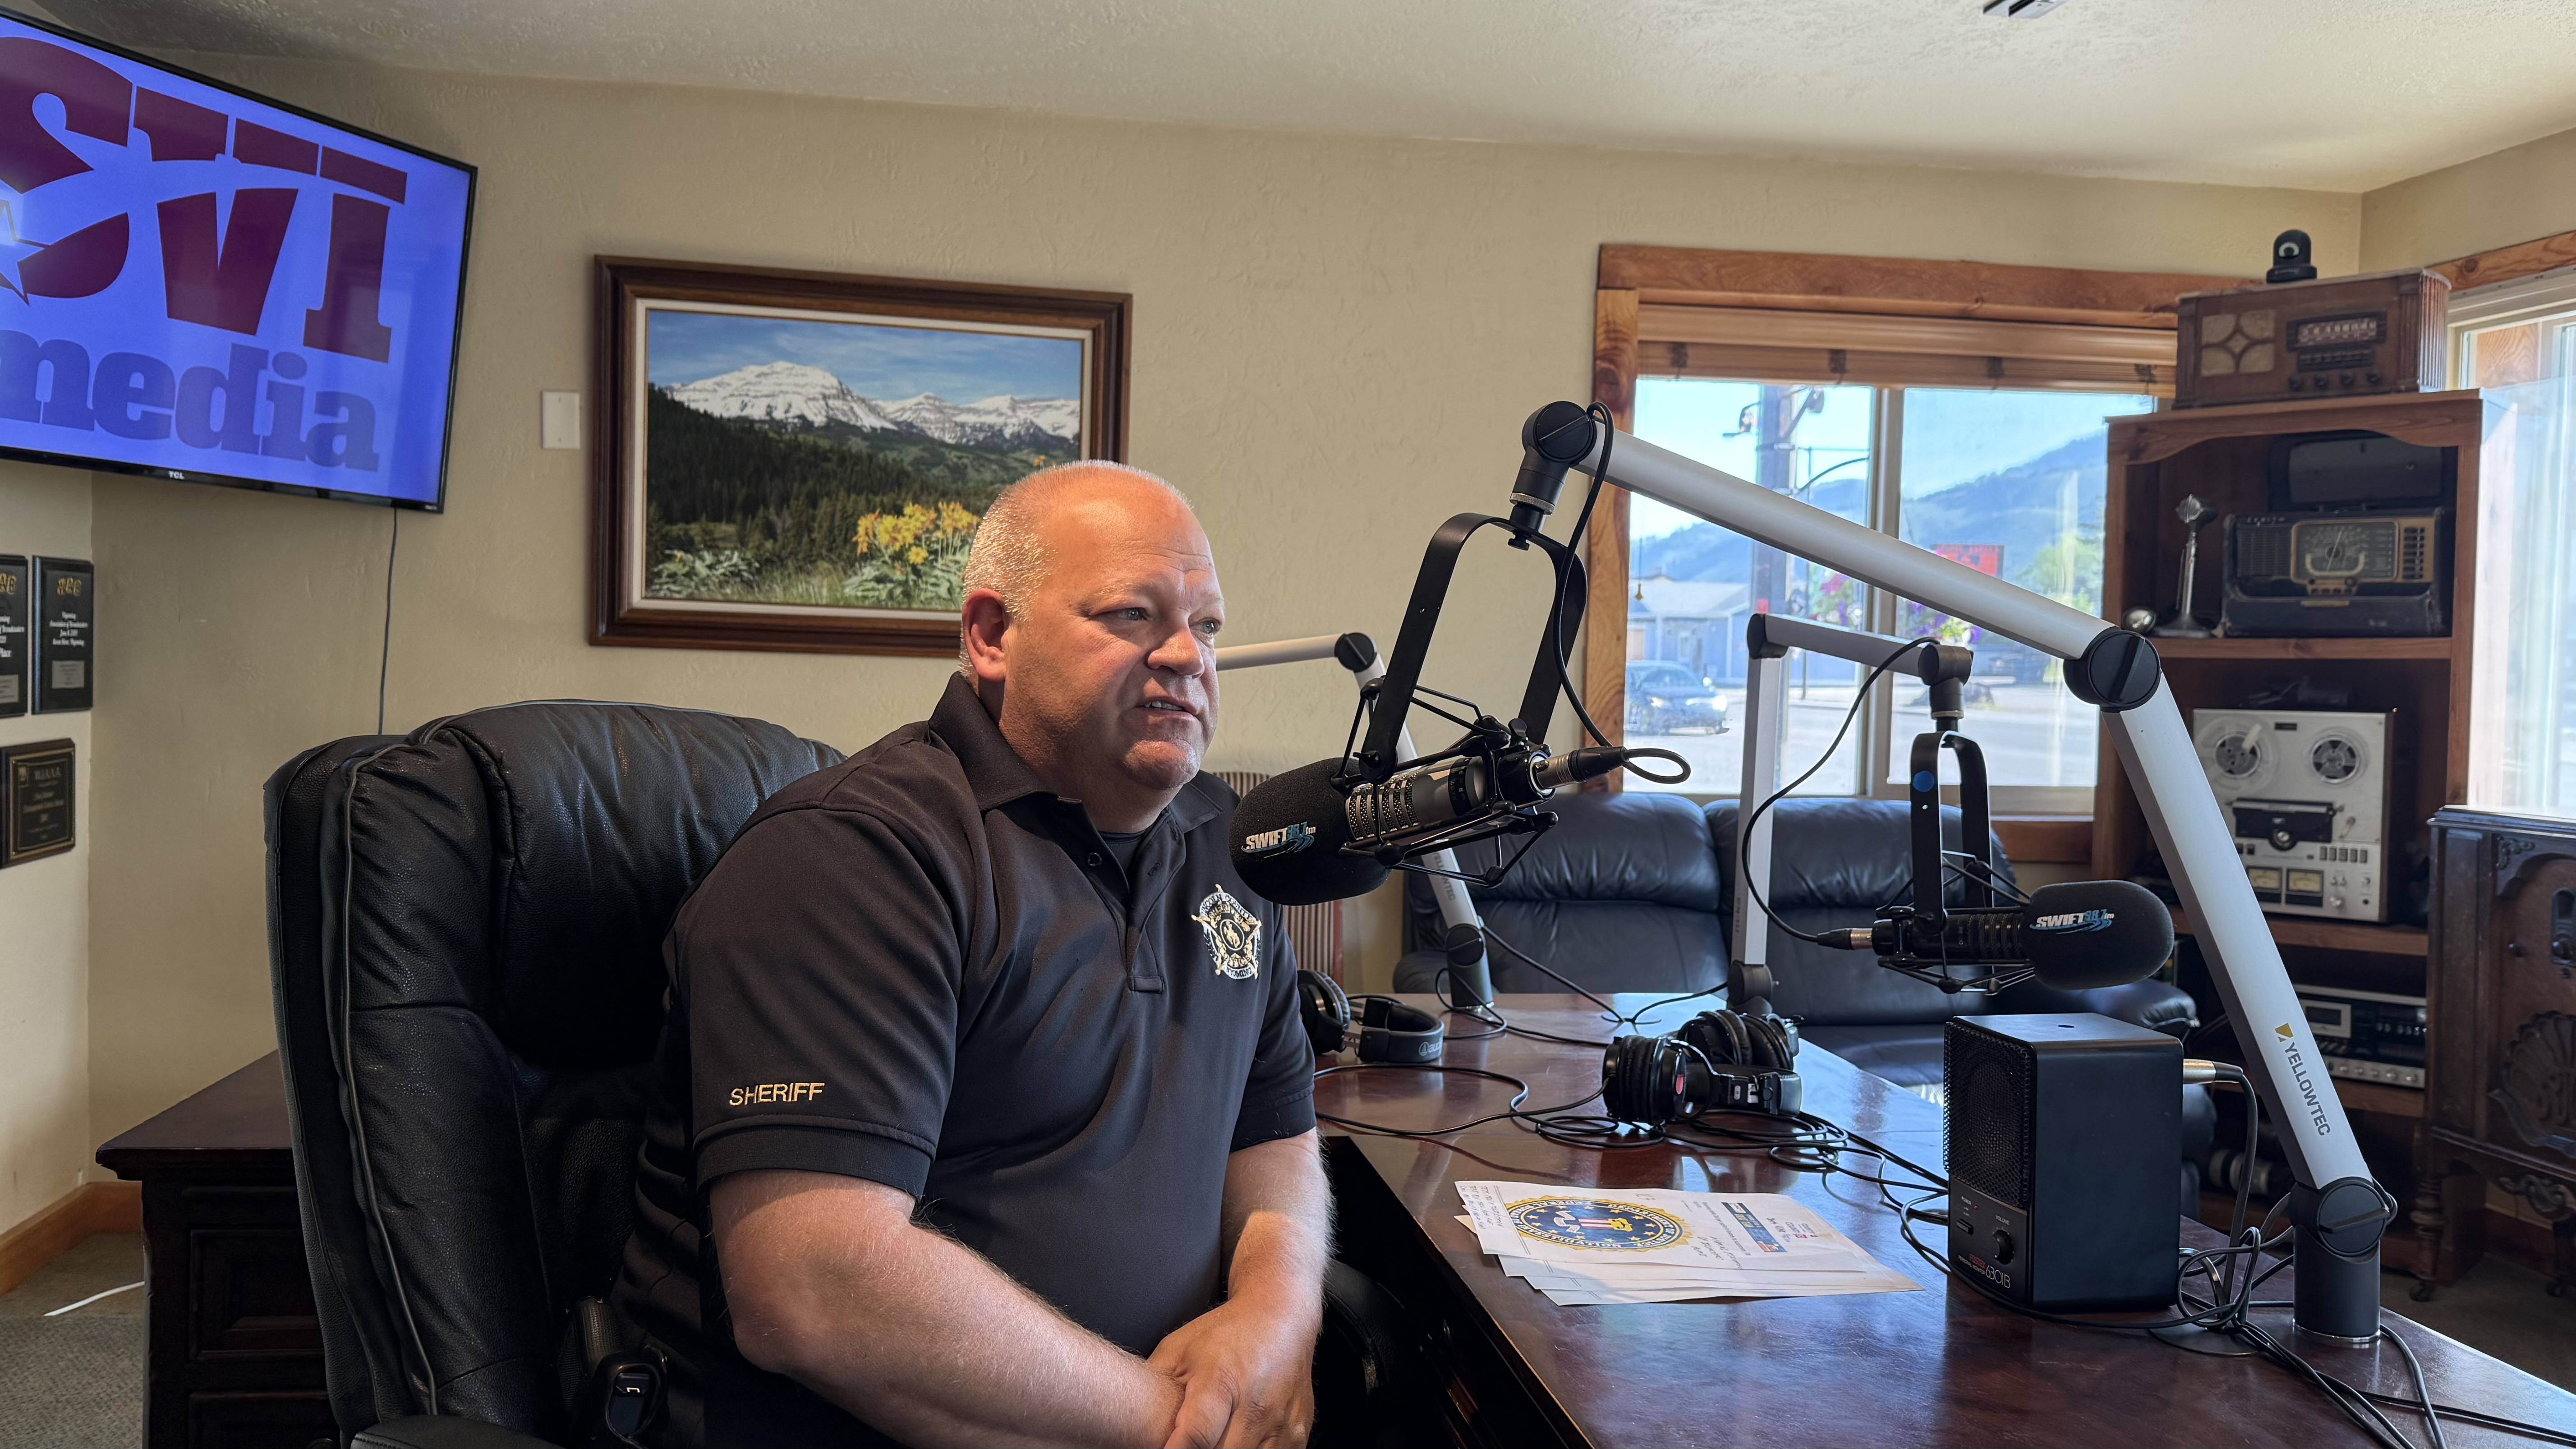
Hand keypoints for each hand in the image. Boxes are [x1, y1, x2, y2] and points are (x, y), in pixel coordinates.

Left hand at [1146, 1290, 1318, 1448]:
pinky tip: (1234, 1441)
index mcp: (1221, 1381)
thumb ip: (1154, 1390)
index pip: (1195, 1438)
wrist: (1282, 1315)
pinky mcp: (1297, 1435)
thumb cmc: (1227, 1332)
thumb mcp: (1178, 1349)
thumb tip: (1127, 1421)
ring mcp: (1281, 1424)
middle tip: (1184, 1443)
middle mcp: (1256, 1406)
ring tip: (1213, 1438)